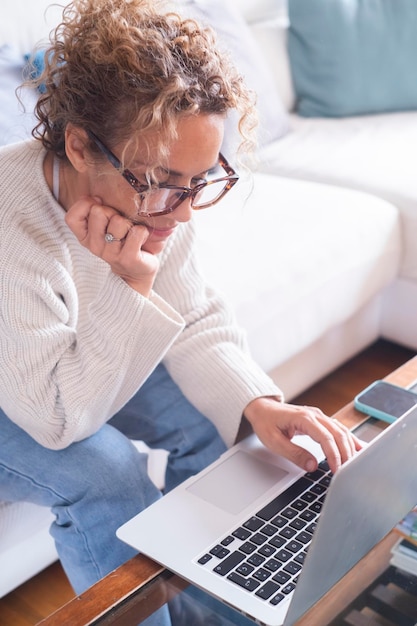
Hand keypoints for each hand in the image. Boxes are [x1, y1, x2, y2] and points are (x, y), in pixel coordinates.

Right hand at [65, 197, 158, 295]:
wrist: (137, 270)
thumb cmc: (122, 240)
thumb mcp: (104, 225)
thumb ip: (95, 210)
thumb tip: (95, 196)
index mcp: (84, 237)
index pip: (71, 217)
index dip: (86, 205)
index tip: (100, 205)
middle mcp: (94, 246)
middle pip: (98, 211)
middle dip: (113, 211)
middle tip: (120, 224)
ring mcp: (111, 254)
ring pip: (118, 221)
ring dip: (129, 223)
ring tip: (130, 233)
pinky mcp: (128, 259)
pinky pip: (137, 232)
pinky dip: (143, 231)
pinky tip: (141, 238)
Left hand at [243, 397, 362, 473]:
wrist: (262, 408)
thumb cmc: (266, 423)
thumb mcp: (274, 442)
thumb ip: (294, 454)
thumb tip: (312, 466)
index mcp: (303, 419)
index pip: (325, 438)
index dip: (334, 455)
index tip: (337, 471)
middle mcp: (315, 415)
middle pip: (338, 434)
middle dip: (346, 454)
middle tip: (349, 472)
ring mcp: (319, 416)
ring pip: (341, 431)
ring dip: (350, 447)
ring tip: (356, 464)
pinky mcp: (320, 420)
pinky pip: (338, 429)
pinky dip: (349, 439)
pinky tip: (358, 448)